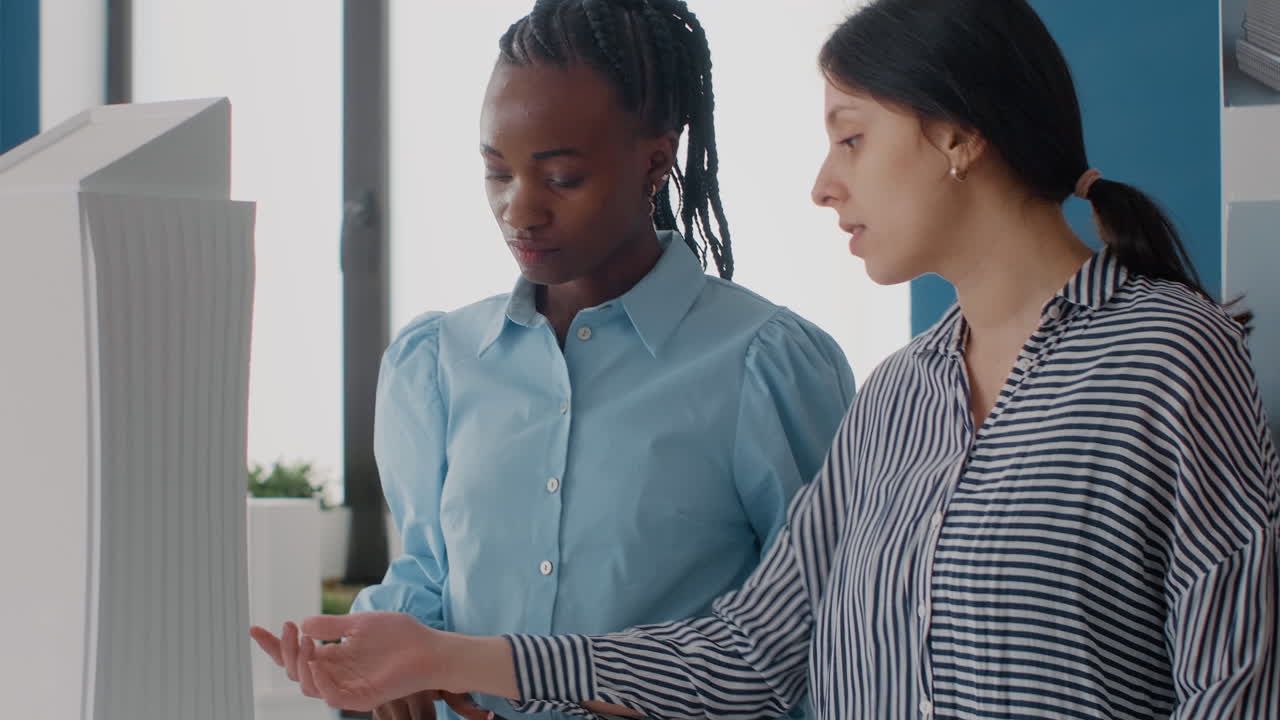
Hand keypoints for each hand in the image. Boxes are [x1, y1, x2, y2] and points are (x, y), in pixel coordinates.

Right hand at [251, 614, 486, 715]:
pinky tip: (317, 661)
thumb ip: (331, 625)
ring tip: (306, 640)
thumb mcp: (359, 623)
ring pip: (306, 685)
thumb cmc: (400, 635)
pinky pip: (331, 697)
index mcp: (333, 656)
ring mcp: (347, 688)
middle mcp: (335, 674)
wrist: (429, 647)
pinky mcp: (361, 699)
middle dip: (284, 650)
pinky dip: (319, 680)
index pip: (295, 654)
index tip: (254, 628)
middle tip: (289, 627)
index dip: (273, 645)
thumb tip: (303, 623)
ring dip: (300, 662)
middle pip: (294, 671)